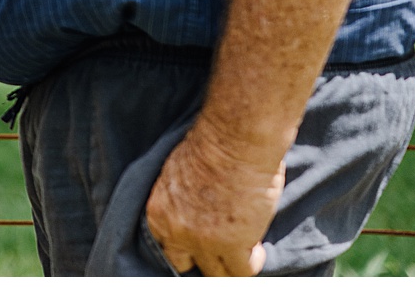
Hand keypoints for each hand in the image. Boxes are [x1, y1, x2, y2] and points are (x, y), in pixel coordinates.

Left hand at [145, 122, 285, 275]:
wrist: (234, 140)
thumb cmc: (211, 146)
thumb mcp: (178, 174)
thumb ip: (180, 201)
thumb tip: (194, 211)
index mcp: (158, 210)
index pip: (164, 245)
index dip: (185, 245)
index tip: (199, 240)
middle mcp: (174, 230)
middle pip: (184, 264)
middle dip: (202, 258)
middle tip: (219, 248)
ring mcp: (202, 242)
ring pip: (215, 274)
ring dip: (229, 262)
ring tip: (243, 247)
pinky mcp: (232, 246)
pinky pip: (241, 273)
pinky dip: (252, 262)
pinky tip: (256, 247)